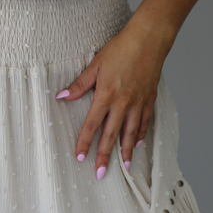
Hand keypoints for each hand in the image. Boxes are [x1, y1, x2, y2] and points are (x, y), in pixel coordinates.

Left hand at [55, 17, 173, 178]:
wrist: (149, 39)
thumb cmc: (121, 48)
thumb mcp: (96, 65)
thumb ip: (80, 85)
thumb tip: (62, 97)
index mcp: (106, 96)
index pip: (92, 125)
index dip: (85, 143)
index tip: (80, 158)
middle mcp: (123, 104)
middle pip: (111, 135)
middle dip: (104, 156)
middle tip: (100, 173)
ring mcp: (138, 103)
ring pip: (130, 133)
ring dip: (126, 151)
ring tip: (123, 166)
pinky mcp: (149, 99)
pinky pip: (145, 122)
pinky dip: (141, 135)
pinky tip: (137, 145)